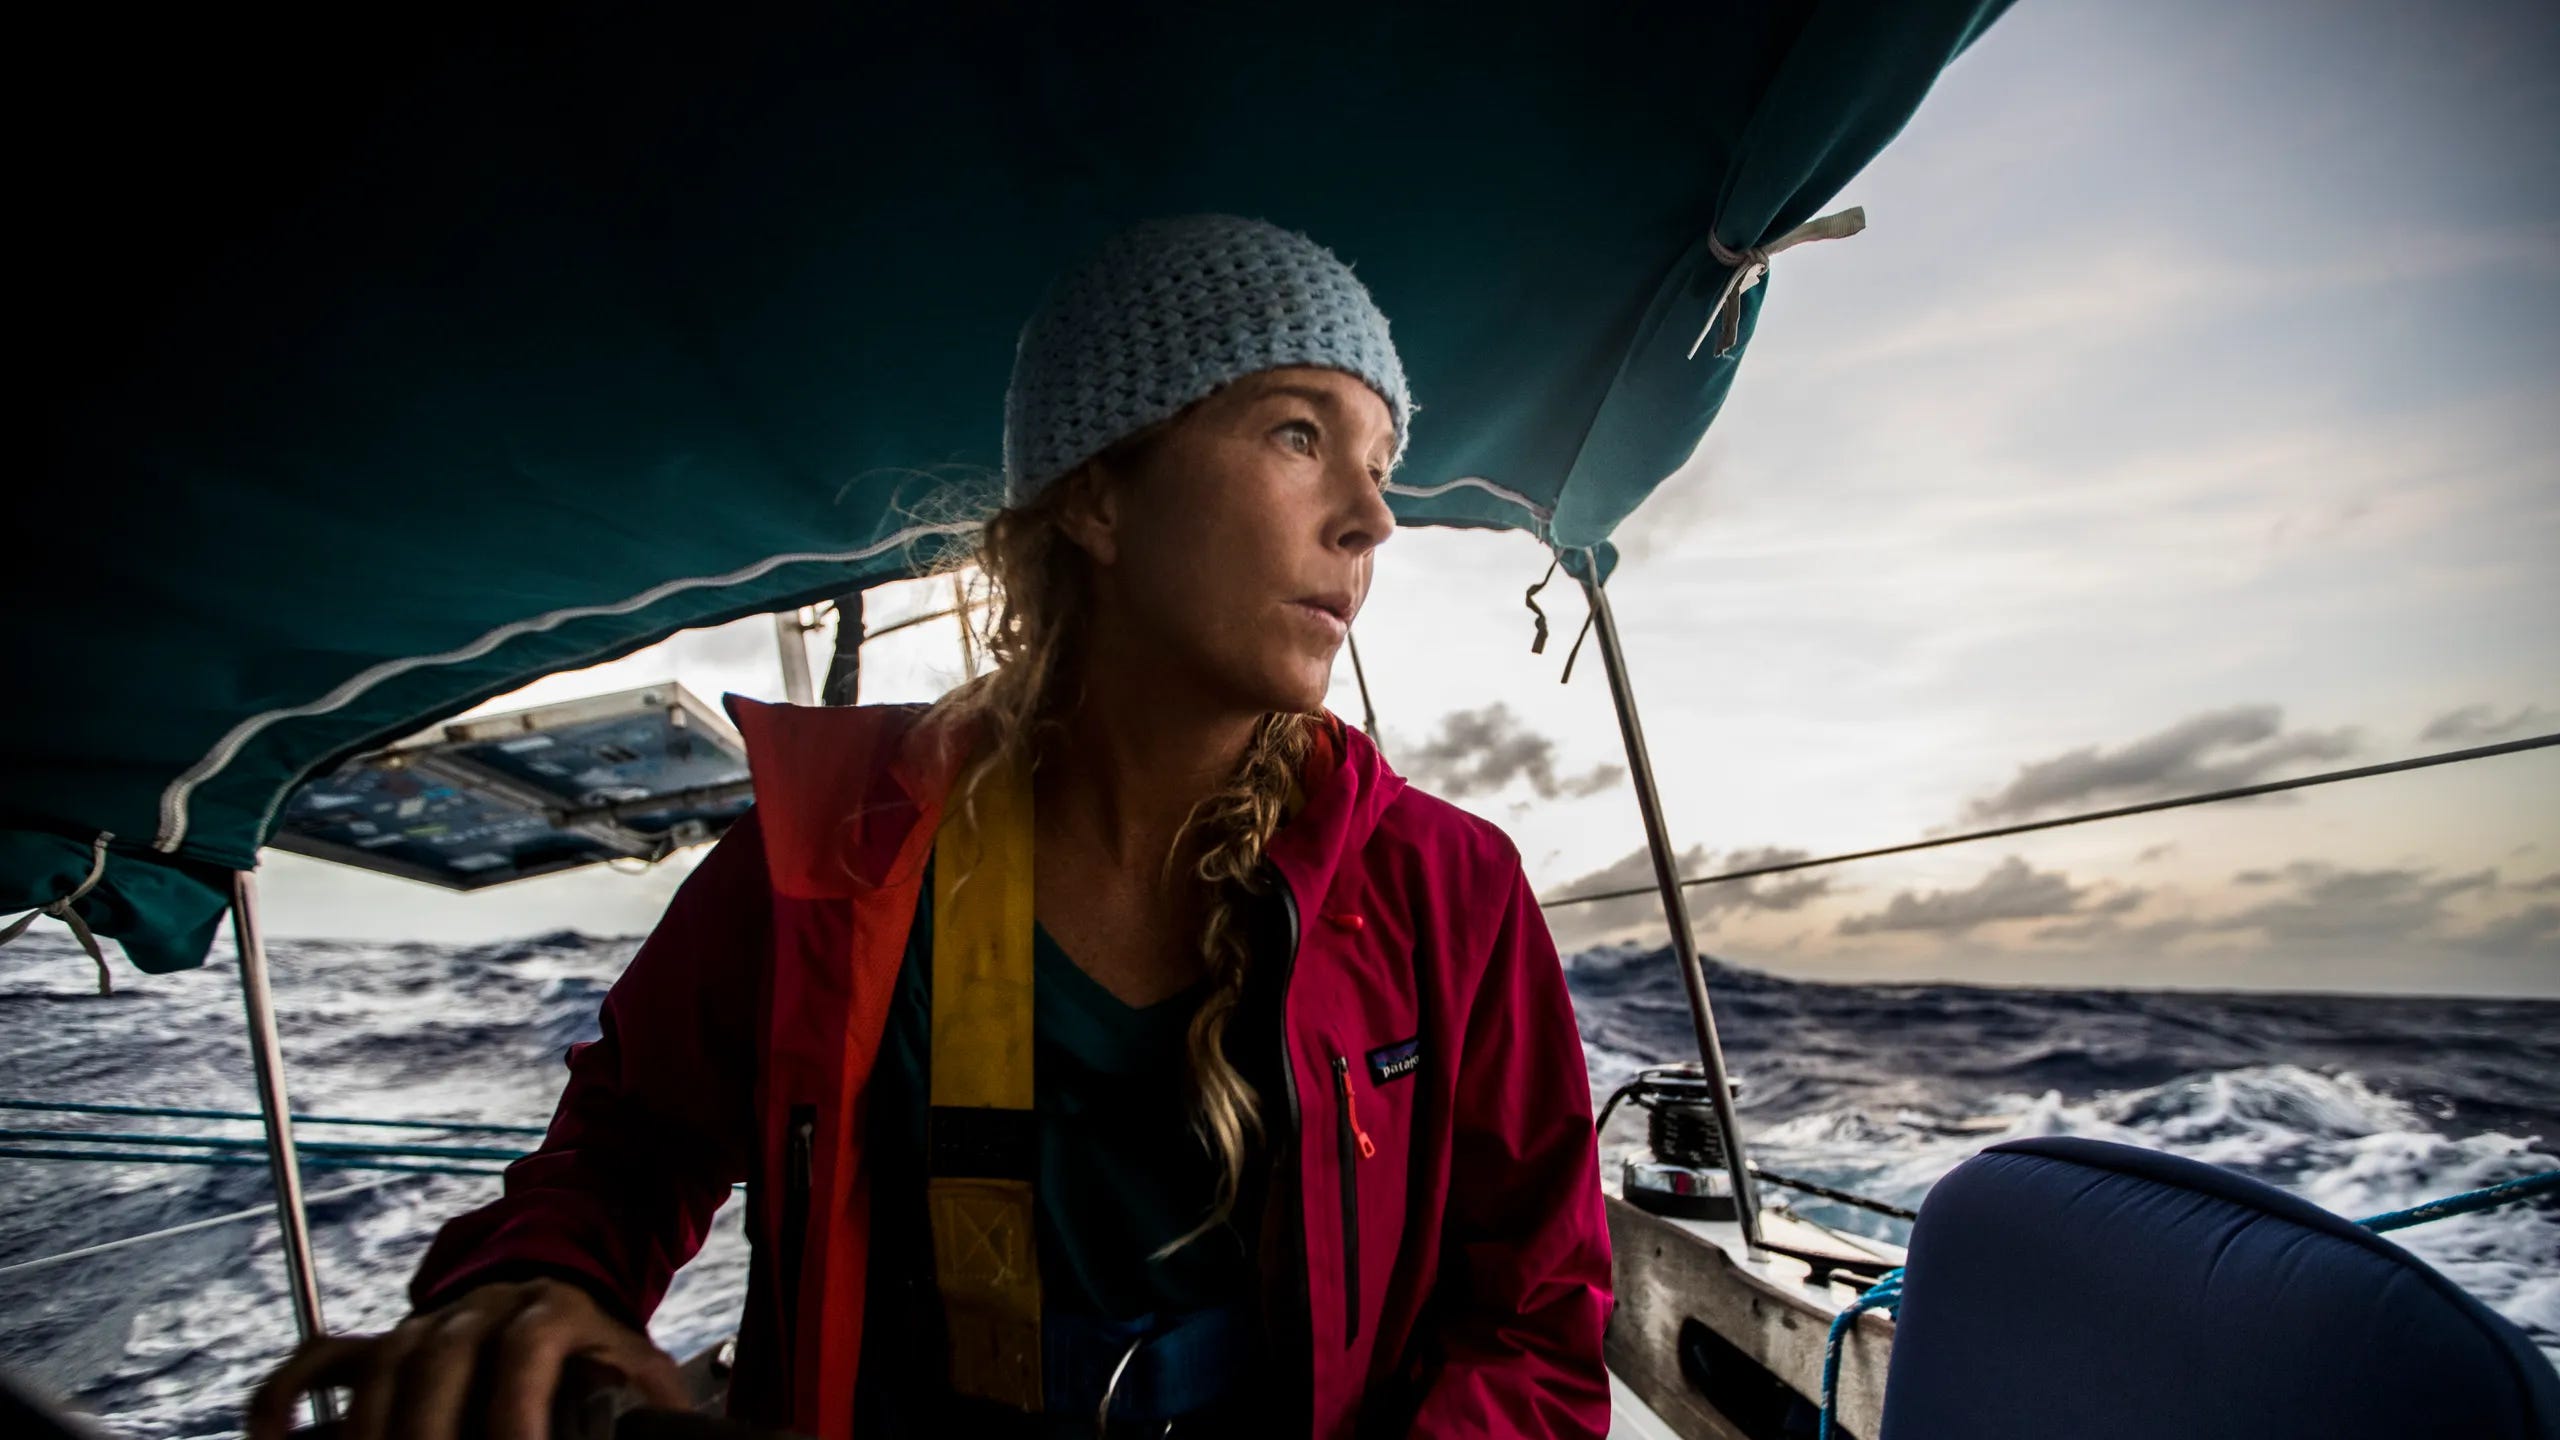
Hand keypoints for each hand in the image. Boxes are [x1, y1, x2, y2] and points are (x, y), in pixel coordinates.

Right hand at [245, 1277, 688, 1439]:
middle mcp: (480, 1309)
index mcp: (551, 1311)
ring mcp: (425, 1321)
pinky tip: (272, 1436)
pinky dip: (288, 1395)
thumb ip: (642, 1399)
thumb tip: (661, 1434)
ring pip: (381, 1366)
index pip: (526, 1353)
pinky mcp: (386, 1341)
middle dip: (428, 1431)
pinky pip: (322, 1359)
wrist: (564, 1276)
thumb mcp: (638, 1366)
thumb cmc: (598, 1344)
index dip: (516, 1413)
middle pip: (439, 1362)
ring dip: (368, 1428)